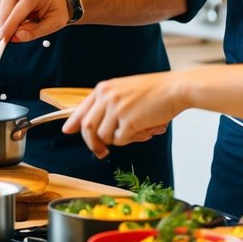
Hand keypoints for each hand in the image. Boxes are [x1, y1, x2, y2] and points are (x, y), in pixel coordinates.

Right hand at [0, 0, 69, 43]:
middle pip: (2, 15)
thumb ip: (36, 31)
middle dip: (7, 27)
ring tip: (24, 12)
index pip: (14, 17)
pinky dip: (3, 10)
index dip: (7, 31)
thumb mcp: (54, 18)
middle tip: (18, 30)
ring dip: (7, 18)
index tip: (2, 42)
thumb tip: (15, 38)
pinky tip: (16, 5)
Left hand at [62, 73, 185, 158]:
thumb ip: (108, 103)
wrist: (174, 89)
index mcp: (104, 89)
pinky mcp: (128, 122)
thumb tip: (92, 124)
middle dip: (92, 143)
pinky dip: (131, 139)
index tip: (67, 131)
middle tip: (100, 152)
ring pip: (104, 137)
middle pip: (88, 128)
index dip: (74, 122)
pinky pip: (121, 140)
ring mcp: (116, 110)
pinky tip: (144, 129)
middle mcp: (107, 98)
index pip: (82, 109)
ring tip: (136, 130)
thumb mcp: (125, 90)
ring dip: (118, 140)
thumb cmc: (155, 91)